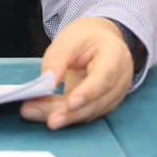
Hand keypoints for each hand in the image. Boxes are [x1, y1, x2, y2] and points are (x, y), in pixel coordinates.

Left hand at [19, 17, 133, 129]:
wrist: (101, 41)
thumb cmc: (86, 38)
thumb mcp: (69, 38)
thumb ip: (58, 58)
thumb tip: (47, 82)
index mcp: (115, 56)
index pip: (105, 77)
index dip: (88, 92)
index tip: (70, 103)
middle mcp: (121, 80)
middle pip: (96, 101)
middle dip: (70, 113)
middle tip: (47, 119)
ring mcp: (115, 96)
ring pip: (90, 112)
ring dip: (64, 117)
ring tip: (35, 113)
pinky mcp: (104, 105)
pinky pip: (85, 114)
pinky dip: (66, 116)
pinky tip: (45, 114)